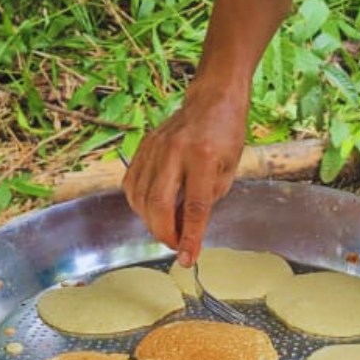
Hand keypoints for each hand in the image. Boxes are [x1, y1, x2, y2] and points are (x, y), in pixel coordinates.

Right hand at [122, 82, 249, 266]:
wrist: (213, 100)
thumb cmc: (226, 135)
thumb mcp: (229, 170)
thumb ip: (207, 199)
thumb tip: (187, 229)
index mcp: (203, 156)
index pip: (194, 206)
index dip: (190, 237)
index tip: (188, 258)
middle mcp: (175, 151)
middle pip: (158, 204)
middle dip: (164, 233)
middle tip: (175, 245)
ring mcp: (155, 148)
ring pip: (140, 197)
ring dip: (150, 222)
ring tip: (166, 227)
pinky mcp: (143, 146)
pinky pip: (131, 184)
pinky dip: (138, 204)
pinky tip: (151, 210)